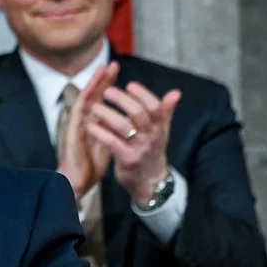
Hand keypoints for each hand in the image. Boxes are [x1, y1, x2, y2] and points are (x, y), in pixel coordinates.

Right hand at [57, 61, 116, 200]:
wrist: (76, 181)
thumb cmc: (89, 164)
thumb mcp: (108, 143)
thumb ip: (115, 130)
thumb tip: (127, 120)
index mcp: (94, 123)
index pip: (102, 100)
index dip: (110, 85)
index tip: (119, 72)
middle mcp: (84, 121)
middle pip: (94, 95)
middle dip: (103, 79)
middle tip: (112, 64)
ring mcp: (76, 124)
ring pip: (85, 99)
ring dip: (94, 84)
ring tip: (102, 70)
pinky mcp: (72, 131)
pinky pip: (79, 113)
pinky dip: (85, 100)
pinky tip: (91, 90)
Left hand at [85, 80, 181, 203]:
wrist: (149, 182)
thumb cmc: (152, 151)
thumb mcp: (162, 132)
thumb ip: (166, 111)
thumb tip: (176, 92)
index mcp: (159, 127)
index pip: (154, 106)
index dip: (143, 94)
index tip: (129, 85)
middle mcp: (151, 137)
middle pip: (138, 113)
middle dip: (122, 100)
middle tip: (107, 91)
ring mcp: (139, 149)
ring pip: (123, 126)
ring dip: (107, 114)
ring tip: (93, 106)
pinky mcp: (126, 160)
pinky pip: (111, 142)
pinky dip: (99, 132)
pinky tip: (89, 125)